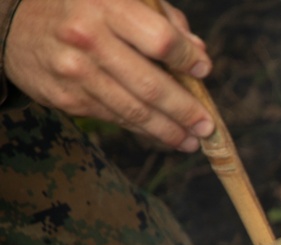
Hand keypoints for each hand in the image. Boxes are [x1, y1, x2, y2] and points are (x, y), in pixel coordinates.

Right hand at [4, 0, 214, 150]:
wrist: (11, 23)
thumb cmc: (79, 6)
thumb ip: (160, 19)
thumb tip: (198, 51)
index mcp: (107, 5)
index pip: (161, 41)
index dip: (188, 59)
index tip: (203, 70)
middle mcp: (88, 39)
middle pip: (150, 85)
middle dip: (185, 110)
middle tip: (207, 126)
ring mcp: (75, 72)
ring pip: (133, 110)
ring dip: (168, 130)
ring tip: (192, 140)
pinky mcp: (66, 98)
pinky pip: (115, 118)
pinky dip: (143, 130)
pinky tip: (162, 134)